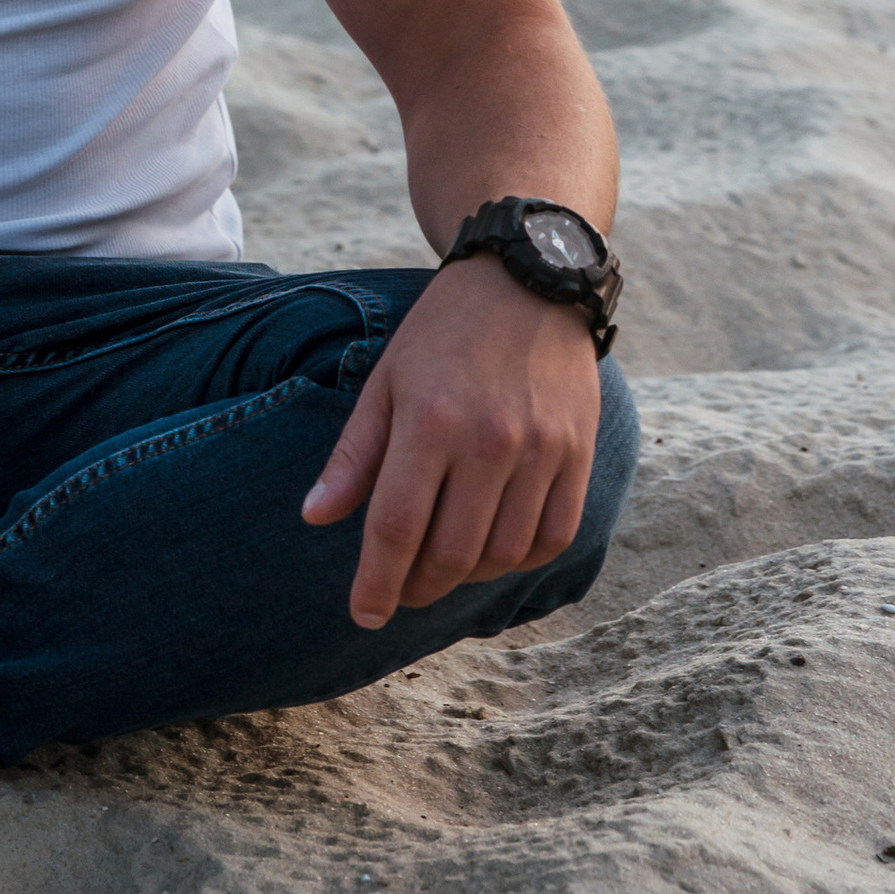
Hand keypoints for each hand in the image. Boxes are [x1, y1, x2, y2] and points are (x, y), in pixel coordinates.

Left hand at [301, 259, 598, 630]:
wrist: (530, 280)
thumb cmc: (444, 333)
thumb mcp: (386, 380)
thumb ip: (354, 455)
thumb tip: (315, 519)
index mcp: (430, 420)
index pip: (398, 526)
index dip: (377, 581)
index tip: (364, 613)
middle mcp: (490, 441)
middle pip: (451, 552)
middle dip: (418, 587)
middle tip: (402, 590)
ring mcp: (542, 449)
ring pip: (503, 554)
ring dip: (468, 578)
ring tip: (444, 567)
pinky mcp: (579, 452)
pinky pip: (554, 535)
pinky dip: (521, 559)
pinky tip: (495, 550)